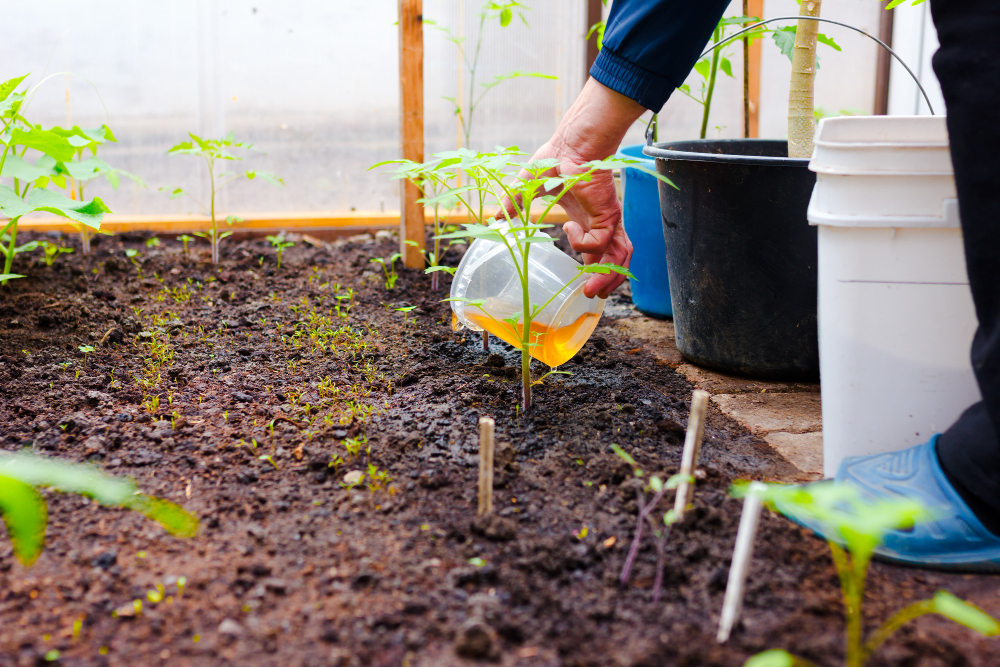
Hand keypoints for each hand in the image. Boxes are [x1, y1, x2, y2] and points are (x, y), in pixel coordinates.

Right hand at [506, 78, 646, 298]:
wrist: (572, 142)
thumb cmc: (556, 159)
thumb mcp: (528, 189)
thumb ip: (514, 205)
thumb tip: (495, 220)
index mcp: (587, 221)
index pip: (597, 252)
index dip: (593, 271)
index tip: (582, 286)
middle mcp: (601, 224)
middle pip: (615, 261)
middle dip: (607, 283)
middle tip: (590, 297)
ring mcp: (607, 219)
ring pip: (619, 257)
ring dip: (607, 277)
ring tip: (589, 290)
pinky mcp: (608, 213)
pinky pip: (601, 242)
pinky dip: (585, 245)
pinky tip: (568, 230)